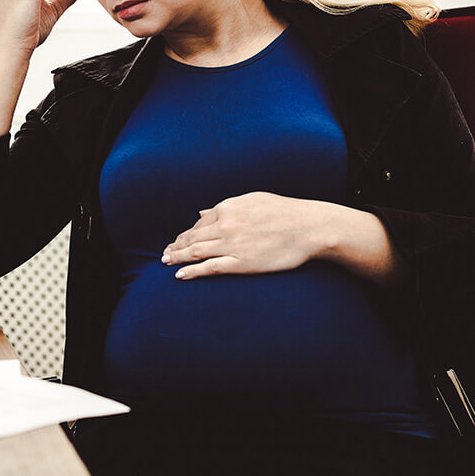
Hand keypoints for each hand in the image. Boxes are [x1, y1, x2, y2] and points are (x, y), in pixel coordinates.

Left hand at [161, 192, 334, 279]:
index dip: (185, 234)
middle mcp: (225, 225)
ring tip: (166, 263)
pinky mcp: (241, 263)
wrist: (309, 227)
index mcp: (227, 208)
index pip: (198, 224)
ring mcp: (232, 245)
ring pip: (196, 252)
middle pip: (192, 238)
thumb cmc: (285, 211)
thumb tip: (202, 213)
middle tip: (165, 254)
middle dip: (175, 247)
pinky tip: (180, 275)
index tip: (177, 242)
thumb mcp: (253, 200)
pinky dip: (192, 272)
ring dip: (177, 258)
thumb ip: (226, 207)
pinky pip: (210, 268)